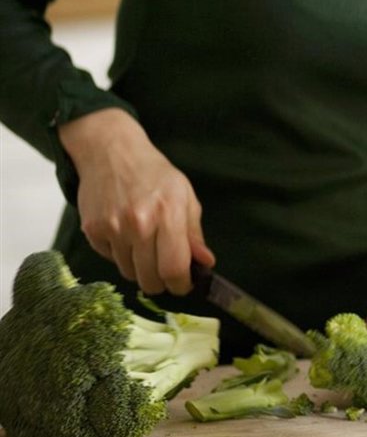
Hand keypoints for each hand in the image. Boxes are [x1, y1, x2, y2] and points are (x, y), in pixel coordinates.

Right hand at [57, 109, 213, 294]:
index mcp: (168, 213)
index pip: (174, 268)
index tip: (183, 285)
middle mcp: (139, 223)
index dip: (181, 285)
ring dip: (139, 268)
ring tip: (144, 244)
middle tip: (164, 271)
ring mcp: (113, 228)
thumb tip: (205, 263)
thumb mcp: (184, 195)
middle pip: (150, 279)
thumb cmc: (154, 173)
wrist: (111, 151)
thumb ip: (194, 233)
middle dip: (161, 282)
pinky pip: (110, 260)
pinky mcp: (92, 230)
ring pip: (129, 273)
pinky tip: (124, 234)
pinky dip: (120, 254)